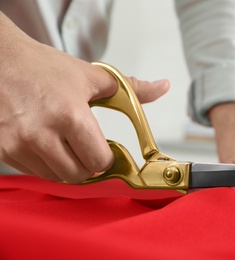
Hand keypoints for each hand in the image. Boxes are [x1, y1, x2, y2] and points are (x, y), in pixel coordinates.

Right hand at [0, 13, 169, 182]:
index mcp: (70, 115)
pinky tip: (48, 144)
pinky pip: (34, 172)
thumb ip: (131, 89)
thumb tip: (162, 87)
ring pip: (56, 177)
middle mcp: (42, 134)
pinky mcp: (3, 151)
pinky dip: (46, 164)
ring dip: (68, 167)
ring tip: (67, 144)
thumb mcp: (92, 76)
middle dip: (89, 165)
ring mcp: (19, 145)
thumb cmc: (43, 66)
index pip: (99, 160)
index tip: (107, 150)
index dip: (107, 157)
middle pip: (79, 175)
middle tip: (88, 148)